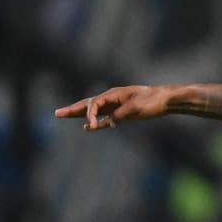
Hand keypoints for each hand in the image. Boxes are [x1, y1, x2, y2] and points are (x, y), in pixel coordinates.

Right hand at [55, 86, 169, 130]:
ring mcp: (115, 106)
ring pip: (93, 111)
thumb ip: (121, 114)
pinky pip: (105, 119)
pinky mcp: (122, 114)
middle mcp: (111, 99)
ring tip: (63, 115)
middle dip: (72, 109)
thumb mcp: (136, 107)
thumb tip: (110, 121)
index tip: (91, 125)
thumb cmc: (152, 101)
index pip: (94, 104)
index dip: (90, 115)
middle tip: (56, 113)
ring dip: (79, 115)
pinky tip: (88, 127)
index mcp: (113, 94)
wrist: (165, 100)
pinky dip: (96, 123)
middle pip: (87, 104)